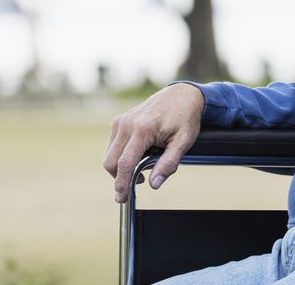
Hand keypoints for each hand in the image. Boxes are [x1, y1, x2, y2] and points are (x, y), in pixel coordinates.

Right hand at [103, 83, 203, 203]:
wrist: (182, 95)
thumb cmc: (185, 118)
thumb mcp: (184, 142)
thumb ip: (168, 164)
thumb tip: (154, 185)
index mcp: (142, 129)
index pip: (125, 164)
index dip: (121, 184)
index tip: (121, 198)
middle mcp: (127, 124)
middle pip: (111, 162)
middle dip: (119, 178)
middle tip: (137, 184)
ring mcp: (120, 121)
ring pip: (109, 155)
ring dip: (121, 167)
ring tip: (143, 166)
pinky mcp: (119, 121)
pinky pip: (112, 146)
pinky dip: (120, 156)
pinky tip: (139, 155)